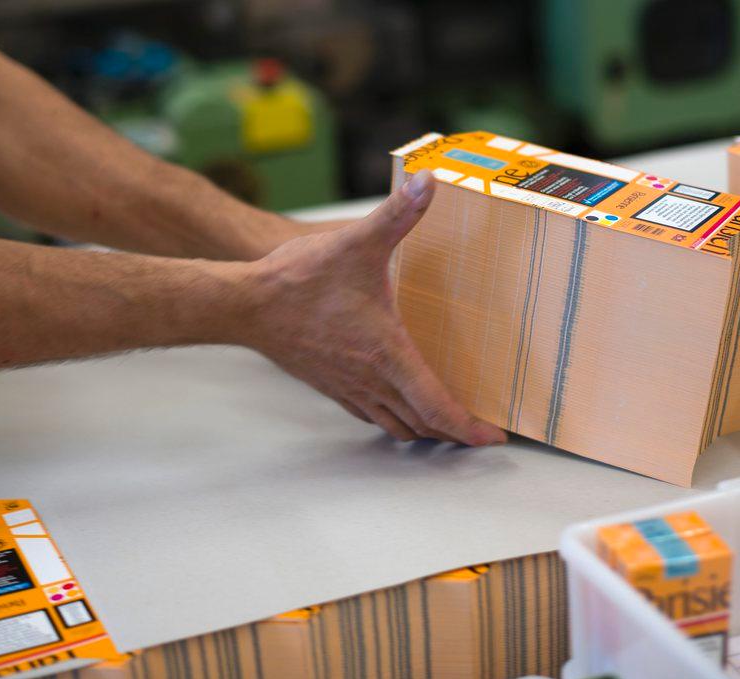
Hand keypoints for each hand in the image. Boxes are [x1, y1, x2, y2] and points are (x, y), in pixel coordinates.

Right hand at [240, 170, 507, 445]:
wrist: (245, 305)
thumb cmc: (299, 280)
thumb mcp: (356, 242)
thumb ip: (398, 213)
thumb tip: (429, 179)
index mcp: (388, 354)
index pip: (438, 408)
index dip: (469, 428)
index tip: (493, 438)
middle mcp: (372, 380)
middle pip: (423, 426)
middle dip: (455, 433)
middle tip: (480, 432)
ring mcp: (349, 388)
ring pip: (396, 425)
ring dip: (425, 430)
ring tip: (448, 425)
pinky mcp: (331, 386)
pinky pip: (371, 415)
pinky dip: (395, 419)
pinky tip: (399, 406)